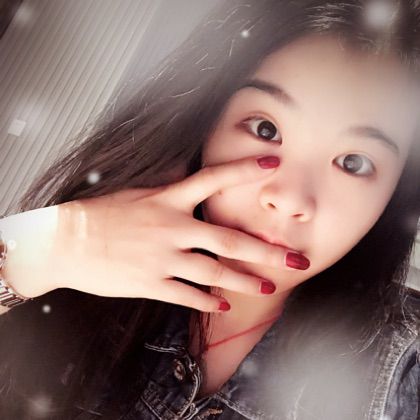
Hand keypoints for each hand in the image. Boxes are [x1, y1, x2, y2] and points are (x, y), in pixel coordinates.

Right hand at [3, 156, 307, 311]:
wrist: (64, 242)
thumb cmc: (99, 214)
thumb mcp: (137, 193)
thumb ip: (168, 188)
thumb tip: (190, 174)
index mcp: (167, 199)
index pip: (214, 178)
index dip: (245, 169)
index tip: (274, 162)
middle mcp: (171, 227)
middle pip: (228, 239)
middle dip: (265, 250)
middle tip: (295, 259)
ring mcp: (162, 258)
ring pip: (213, 272)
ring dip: (244, 280)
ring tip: (267, 286)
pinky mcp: (150, 283)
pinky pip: (186, 295)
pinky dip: (207, 301)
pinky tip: (223, 305)